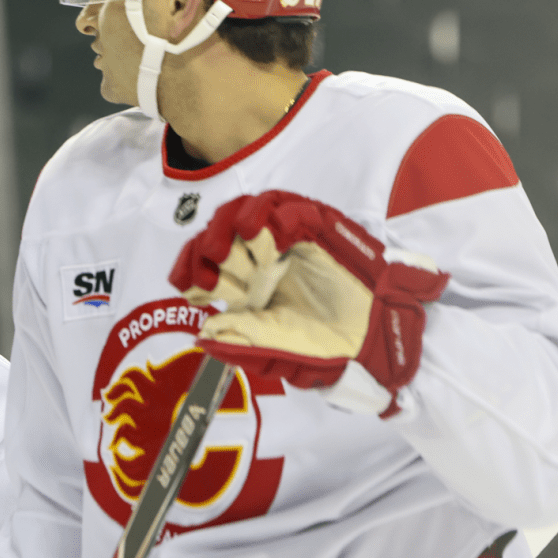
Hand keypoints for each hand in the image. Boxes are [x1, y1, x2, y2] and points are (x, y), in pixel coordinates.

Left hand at [168, 190, 450, 416]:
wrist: (367, 338)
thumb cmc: (321, 346)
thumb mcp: (275, 347)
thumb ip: (240, 339)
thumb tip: (202, 335)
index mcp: (243, 288)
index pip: (204, 267)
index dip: (191, 270)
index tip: (193, 286)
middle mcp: (257, 262)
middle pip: (218, 237)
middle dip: (209, 245)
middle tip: (212, 260)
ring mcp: (284, 244)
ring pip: (246, 215)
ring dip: (235, 224)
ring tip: (236, 239)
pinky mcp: (313, 231)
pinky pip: (288, 210)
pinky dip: (275, 215)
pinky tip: (268, 231)